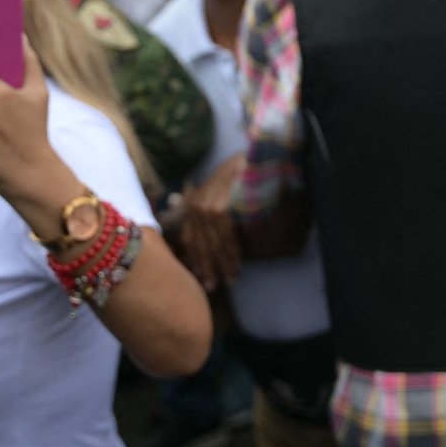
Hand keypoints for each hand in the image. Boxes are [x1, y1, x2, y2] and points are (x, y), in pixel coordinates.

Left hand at [179, 153, 243, 291]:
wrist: (255, 159)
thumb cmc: (240, 178)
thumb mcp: (220, 195)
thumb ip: (211, 216)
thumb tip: (208, 244)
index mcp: (193, 204)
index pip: (190, 239)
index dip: (195, 259)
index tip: (201, 277)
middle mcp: (197, 206)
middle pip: (199, 245)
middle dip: (206, 267)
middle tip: (212, 287)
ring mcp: (209, 207)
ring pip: (213, 244)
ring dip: (222, 264)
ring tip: (229, 280)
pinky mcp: (223, 210)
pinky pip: (226, 238)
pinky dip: (232, 253)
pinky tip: (236, 265)